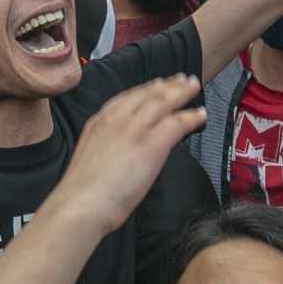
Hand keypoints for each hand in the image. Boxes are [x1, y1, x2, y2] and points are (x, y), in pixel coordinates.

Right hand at [52, 75, 205, 233]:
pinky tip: (201, 115)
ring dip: (182, 93)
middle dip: (168, 85)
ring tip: (194, 87)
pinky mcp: (151, 143)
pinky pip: (177, 123)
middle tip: (183, 80)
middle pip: (149, 94)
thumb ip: (107, 145)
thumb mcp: (90, 155)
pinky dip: (191, 117)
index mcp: (100, 122)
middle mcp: (117, 119)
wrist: (82, 203)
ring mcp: (134, 129)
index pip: (128, 97)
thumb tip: (122, 149)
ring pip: (164, 102)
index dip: (147, 89)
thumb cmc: (83, 192)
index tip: (157, 84)